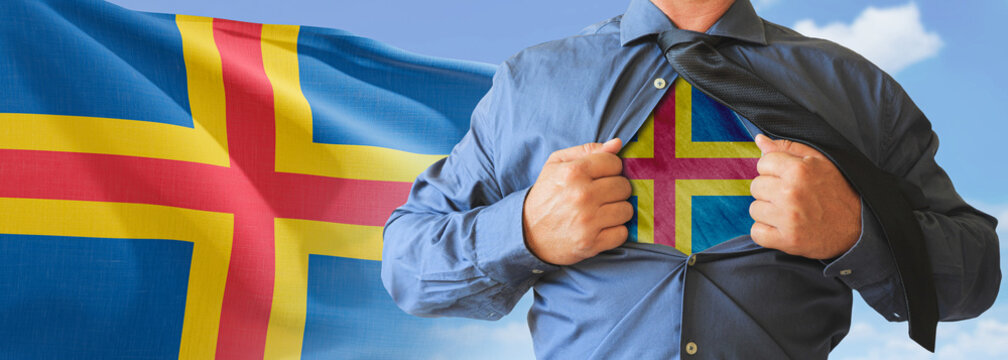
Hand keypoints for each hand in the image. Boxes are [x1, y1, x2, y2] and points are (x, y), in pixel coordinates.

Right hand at [523, 138, 633, 264]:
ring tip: (603, 211)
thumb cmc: (546, 194)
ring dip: (617, 211)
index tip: (600, 177)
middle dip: (616, 189)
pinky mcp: (591, 243)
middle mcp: (582, 195)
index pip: (614, 163)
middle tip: (601, 195)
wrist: (527, 232)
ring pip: (627, 210)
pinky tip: (601, 227)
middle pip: (624, 186)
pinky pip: (622, 233)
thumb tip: (617, 144)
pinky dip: (615, 231)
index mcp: (574, 172)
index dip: (610, 169)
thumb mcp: (557, 164)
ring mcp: (588, 221)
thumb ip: (587, 150)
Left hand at [749, 134, 860, 259]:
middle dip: (769, 191)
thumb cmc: (838, 191)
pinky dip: (766, 232)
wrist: (859, 227)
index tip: (787, 178)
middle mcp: (791, 192)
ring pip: (754, 209)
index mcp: (799, 170)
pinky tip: (782, 228)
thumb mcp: (819, 162)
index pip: (762, 163)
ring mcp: (788, 218)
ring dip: (767, 212)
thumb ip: (788, 148)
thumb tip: (759, 140)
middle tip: (790, 197)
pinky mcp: (787, 240)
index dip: (773, 170)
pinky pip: (756, 233)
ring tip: (788, 212)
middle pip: (756, 186)